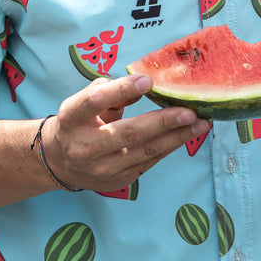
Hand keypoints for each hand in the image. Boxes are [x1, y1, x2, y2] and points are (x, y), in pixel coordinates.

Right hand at [41, 74, 211, 191]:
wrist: (60, 160)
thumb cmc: (78, 121)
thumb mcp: (83, 100)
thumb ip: (110, 90)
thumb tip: (145, 85)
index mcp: (72, 118)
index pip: (96, 102)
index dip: (122, 90)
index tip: (147, 80)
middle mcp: (85, 146)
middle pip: (127, 133)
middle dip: (162, 122)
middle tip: (188, 110)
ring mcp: (102, 168)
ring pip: (145, 152)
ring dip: (176, 137)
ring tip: (200, 123)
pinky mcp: (118, 180)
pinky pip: (149, 162)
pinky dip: (169, 147)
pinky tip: (187, 135)